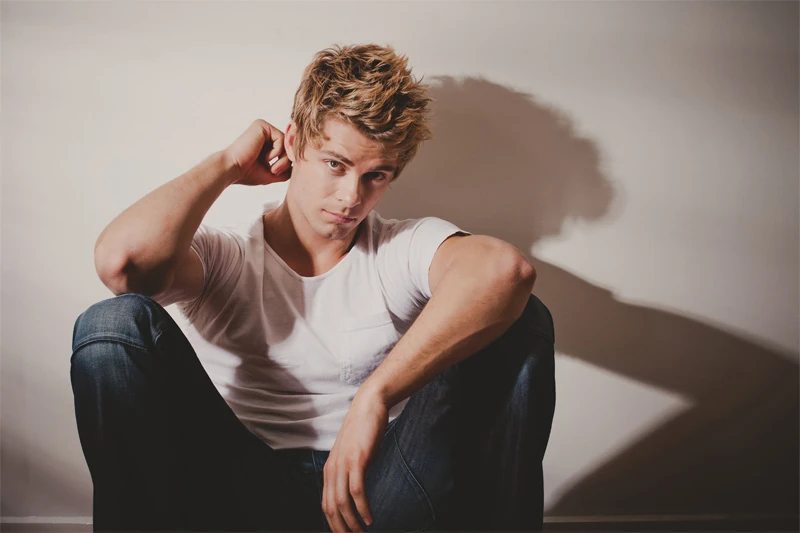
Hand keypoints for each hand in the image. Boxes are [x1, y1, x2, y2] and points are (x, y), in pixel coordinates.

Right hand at [223, 119, 291, 185]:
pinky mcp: (262, 125)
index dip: (286, 163)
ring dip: (283, 159)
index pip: (286, 150)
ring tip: (271, 167)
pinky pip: (281, 138)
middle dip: (286, 161)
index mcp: (264, 142)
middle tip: (275, 171)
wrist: (231, 169)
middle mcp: (264, 132)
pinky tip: (265, 157)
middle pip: (288, 146)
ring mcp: (263, 127)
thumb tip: (299, 167)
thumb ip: (285, 169)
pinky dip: (277, 152)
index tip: (276, 174)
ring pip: (287, 143)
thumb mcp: (271, 173)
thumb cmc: (247, 173)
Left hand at [322, 389, 388, 531]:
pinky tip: (369, 518)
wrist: (369, 405)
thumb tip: (357, 490)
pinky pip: (357, 491)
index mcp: (329, 470)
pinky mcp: (357, 460)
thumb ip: (350, 471)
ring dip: (352, 523)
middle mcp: (332, 469)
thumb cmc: (363, 430)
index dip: (333, 524)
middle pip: (331, 508)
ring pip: (342, 503)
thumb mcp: (352, 453)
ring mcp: (344, 465)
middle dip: (340, 528)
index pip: (326, 505)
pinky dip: (363, 508)